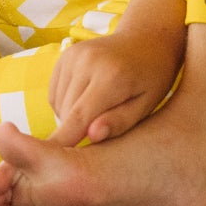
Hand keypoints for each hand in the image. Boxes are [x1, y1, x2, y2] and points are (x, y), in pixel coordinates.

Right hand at [48, 0, 185, 144]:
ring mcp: (73, 55)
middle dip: (77, 133)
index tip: (52, 168)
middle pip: (66, 115)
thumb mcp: (147, 104)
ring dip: (71, 119)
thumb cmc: (153, 77)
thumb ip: (120, 122)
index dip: (62, 144)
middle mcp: (87, 61)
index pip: (78, 118)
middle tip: (99, 139)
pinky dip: (67, 105)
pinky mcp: (65, 56)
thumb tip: (91, 136)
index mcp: (111, 76)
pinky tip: (89, 100)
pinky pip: (55, 94)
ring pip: (59, 105)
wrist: (147, 37)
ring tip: (100, 112)